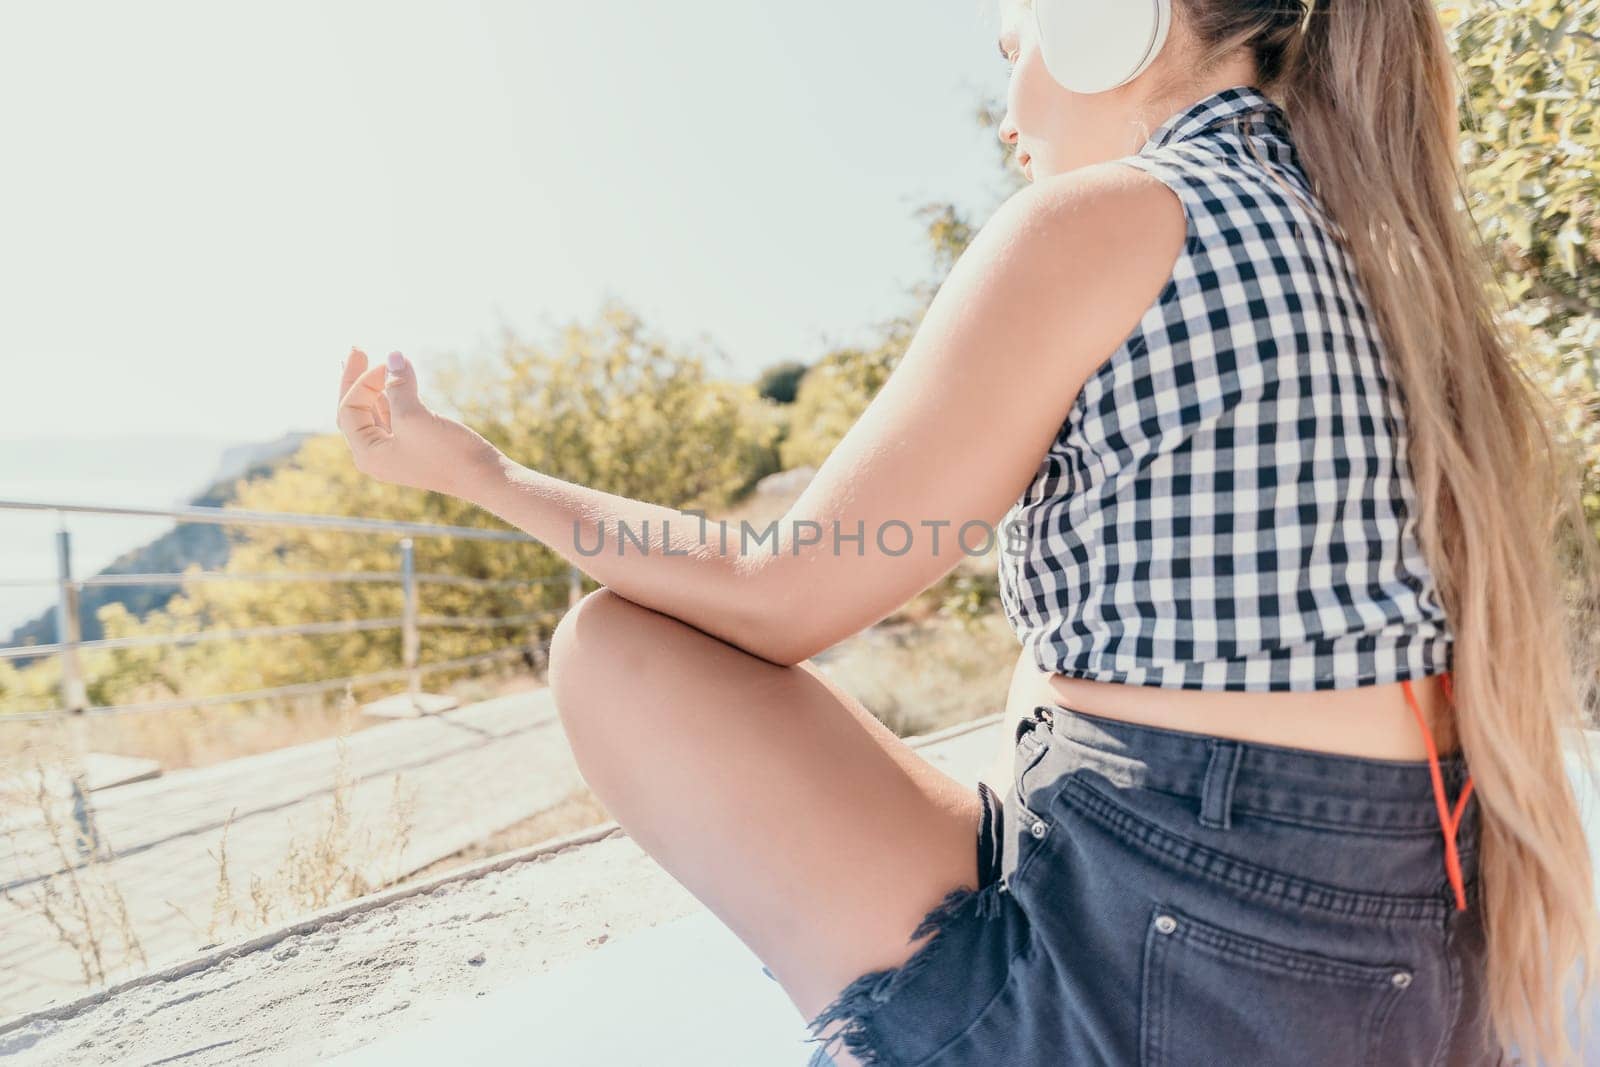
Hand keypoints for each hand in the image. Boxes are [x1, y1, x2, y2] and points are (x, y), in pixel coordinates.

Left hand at [336, 348, 502, 496]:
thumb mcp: (415, 417)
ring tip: (368, 361)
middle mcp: (374, 455)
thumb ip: (398, 385)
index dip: (362, 382)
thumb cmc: (446, 453)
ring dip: (373, 386)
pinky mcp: (413, 446)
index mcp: (367, 454)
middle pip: (355, 411)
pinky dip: (391, 397)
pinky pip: (392, 417)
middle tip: (356, 348)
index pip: (349, 410)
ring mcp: (393, 452)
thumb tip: (393, 356)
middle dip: (355, 379)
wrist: (482, 477)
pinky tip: (390, 382)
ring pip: (374, 412)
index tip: (388, 365)